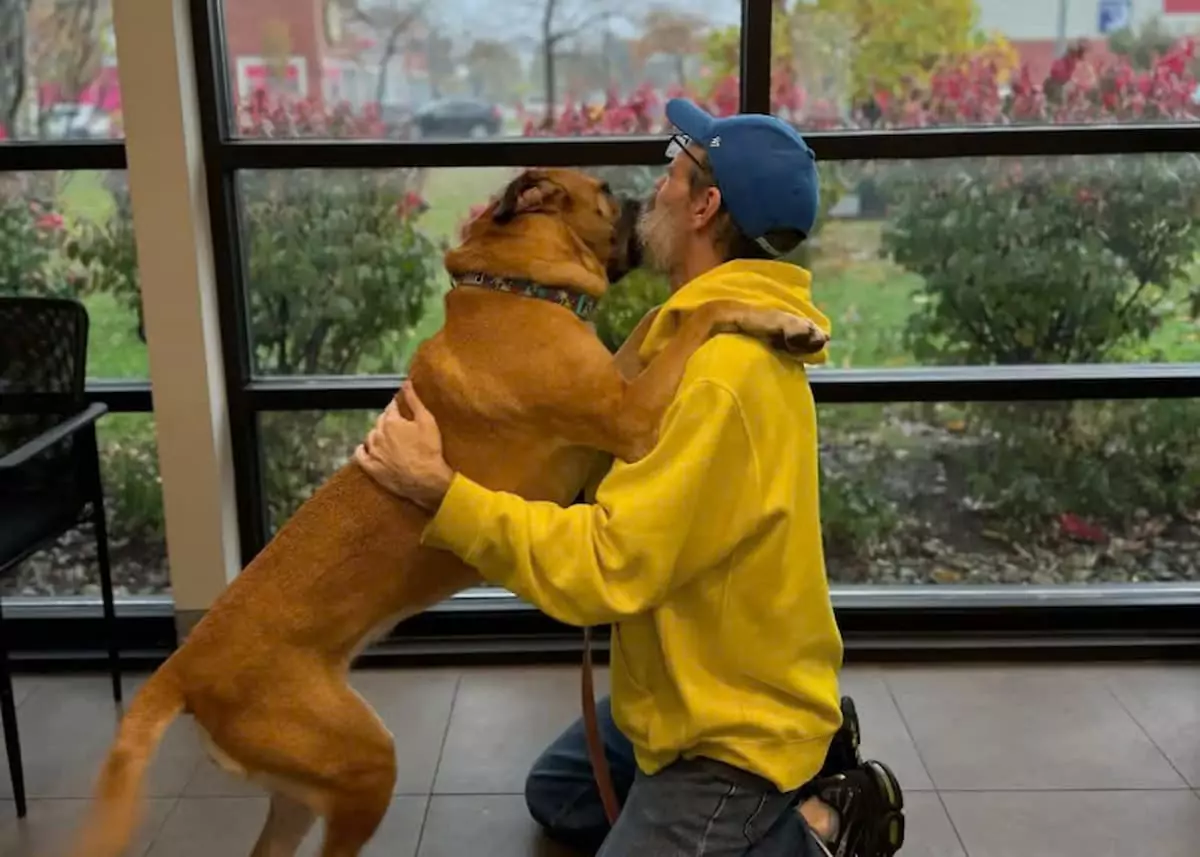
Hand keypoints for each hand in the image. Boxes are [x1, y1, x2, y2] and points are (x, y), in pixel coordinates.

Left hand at [354, 381, 454, 511]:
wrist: (427, 480)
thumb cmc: (429, 450)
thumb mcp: (427, 421)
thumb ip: (414, 400)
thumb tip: (406, 383)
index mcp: (391, 422)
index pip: (391, 408)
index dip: (397, 407)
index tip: (401, 409)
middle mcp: (378, 435)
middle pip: (380, 422)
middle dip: (388, 421)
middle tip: (399, 426)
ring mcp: (374, 452)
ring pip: (370, 437)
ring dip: (377, 435)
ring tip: (387, 438)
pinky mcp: (372, 468)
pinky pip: (360, 455)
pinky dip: (362, 450)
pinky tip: (366, 449)